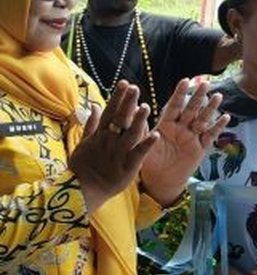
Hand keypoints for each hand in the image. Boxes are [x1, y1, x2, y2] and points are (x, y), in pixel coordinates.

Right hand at [69, 82, 156, 213]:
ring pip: (130, 134)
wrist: (81, 191)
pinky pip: (139, 154)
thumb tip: (94, 105)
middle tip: (135, 88)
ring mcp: (118, 154)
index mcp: (100, 135)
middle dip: (127, 103)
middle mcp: (109, 141)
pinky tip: (156, 134)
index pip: (110, 112)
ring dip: (138, 120)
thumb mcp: (83, 143)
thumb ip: (91, 124)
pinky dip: (147, 144)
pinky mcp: (127, 167)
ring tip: (146, 107)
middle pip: (120, 120)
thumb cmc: (83, 167)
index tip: (125, 83)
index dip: (118, 98)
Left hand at [140, 79, 230, 206]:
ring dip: (210, 108)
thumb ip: (144, 130)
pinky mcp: (200, 148)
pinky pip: (211, 136)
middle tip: (205, 83)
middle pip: (191, 110)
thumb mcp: (143, 145)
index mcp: (166, 125)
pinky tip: (226, 117)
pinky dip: (218, 127)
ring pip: (203, 120)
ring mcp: (192, 137)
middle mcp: (181, 128)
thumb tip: (139, 111)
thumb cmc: (149, 162)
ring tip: (218, 96)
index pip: (174, 106)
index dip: (179, 94)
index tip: (185, 81)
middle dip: (198, 97)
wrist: (159, 181)